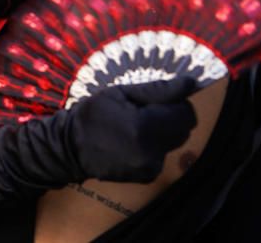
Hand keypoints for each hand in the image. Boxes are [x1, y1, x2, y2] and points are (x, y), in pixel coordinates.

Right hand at [69, 78, 197, 182]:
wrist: (70, 147)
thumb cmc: (92, 114)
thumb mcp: (121, 93)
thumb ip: (157, 90)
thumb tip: (190, 83)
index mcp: (145, 127)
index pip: (186, 113)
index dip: (177, 103)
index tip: (159, 99)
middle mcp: (152, 151)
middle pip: (184, 130)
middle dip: (171, 117)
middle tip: (145, 111)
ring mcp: (151, 167)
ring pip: (173, 142)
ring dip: (162, 132)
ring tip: (135, 127)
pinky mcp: (148, 176)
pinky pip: (161, 155)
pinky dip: (153, 146)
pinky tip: (132, 142)